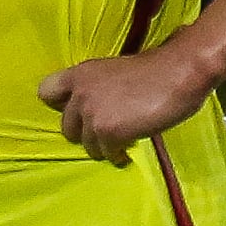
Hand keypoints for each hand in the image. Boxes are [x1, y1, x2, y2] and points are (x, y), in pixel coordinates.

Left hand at [39, 36, 216, 166]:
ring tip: (120, 143)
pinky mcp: (108, 132)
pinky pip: (106, 154)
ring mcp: (92, 115)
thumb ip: (98, 87)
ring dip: (103, 147)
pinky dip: (118, 156)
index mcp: (80, 74)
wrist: (180, 73)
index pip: (45, 92)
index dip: (61, 105)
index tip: (79, 111)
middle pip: (66, 128)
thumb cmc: (156, 69)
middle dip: (85, 133)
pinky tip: (128, 152)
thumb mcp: (115, 70)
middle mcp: (80, 94)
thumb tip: (95, 105)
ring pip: (86, 145)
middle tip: (105, 132)